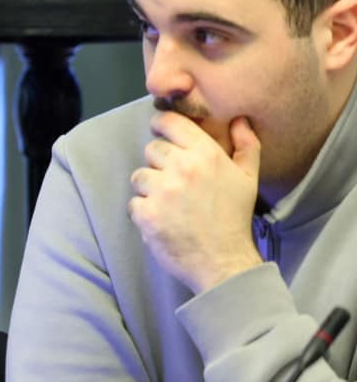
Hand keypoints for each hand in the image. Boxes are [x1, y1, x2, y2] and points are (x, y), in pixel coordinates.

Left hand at [128, 112, 265, 294]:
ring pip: (139, 176)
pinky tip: (164, 220)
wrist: (224, 262)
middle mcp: (182, 168)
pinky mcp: (147, 213)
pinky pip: (133, 203)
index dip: (161, 125)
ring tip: (171, 205)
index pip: (169, 122)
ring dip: (150, 189)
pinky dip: (144, 212)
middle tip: (177, 184)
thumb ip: (246, 145)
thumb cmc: (235, 218)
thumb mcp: (248, 179)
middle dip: (161, 164)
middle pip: (152, 149)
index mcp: (206, 155)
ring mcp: (162, 191)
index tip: (162, 133)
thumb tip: (239, 119)